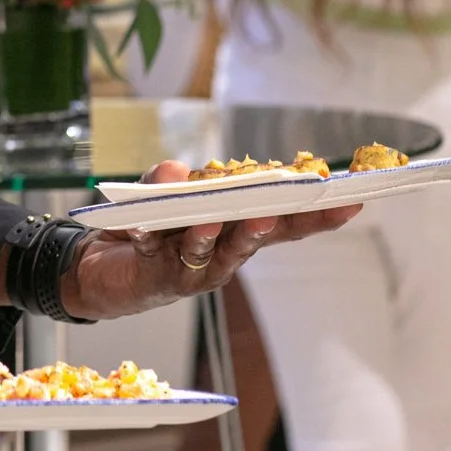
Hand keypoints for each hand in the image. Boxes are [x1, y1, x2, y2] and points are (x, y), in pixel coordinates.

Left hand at [62, 159, 361, 318]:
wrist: (100, 270)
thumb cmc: (146, 229)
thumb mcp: (158, 194)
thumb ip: (168, 179)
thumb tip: (179, 171)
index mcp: (236, 228)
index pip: (282, 219)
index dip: (315, 213)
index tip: (350, 200)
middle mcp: (224, 253)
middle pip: (259, 238)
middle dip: (278, 224)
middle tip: (292, 209)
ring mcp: (195, 269)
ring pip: (216, 252)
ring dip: (222, 235)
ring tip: (227, 219)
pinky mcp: (161, 279)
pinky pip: (163, 255)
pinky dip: (163, 237)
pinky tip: (164, 226)